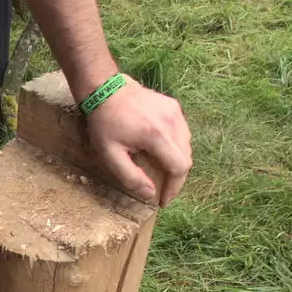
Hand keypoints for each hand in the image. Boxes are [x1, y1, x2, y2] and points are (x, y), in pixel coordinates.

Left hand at [86, 80, 191, 205]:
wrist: (107, 91)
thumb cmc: (105, 124)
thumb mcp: (110, 155)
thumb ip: (131, 177)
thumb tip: (150, 194)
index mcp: (156, 135)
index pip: (179, 167)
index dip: (174, 187)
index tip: (164, 200)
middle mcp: (172, 122)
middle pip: (186, 158)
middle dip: (176, 178)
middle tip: (163, 190)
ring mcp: (175, 112)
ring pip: (187, 145)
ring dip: (177, 162)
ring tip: (162, 173)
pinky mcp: (174, 107)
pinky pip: (182, 133)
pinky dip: (176, 147)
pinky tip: (162, 153)